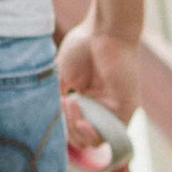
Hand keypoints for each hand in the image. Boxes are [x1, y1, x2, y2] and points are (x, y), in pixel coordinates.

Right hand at [57, 21, 139, 164]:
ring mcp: (114, 111)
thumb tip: (45, 122)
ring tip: (69, 103)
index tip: (51, 111)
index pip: (72, 128)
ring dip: (76, 129)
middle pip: (81, 137)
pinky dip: (92, 133)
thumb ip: (55, 101)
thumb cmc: (83, 46)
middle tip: (61, 104)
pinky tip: (81, 121)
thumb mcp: (61, 78)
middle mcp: (101, 108)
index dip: (60, 126)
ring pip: (93, 140)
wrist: (105, 30)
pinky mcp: (125, 109)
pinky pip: (109, 135)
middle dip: (66, 127)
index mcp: (87, 100)